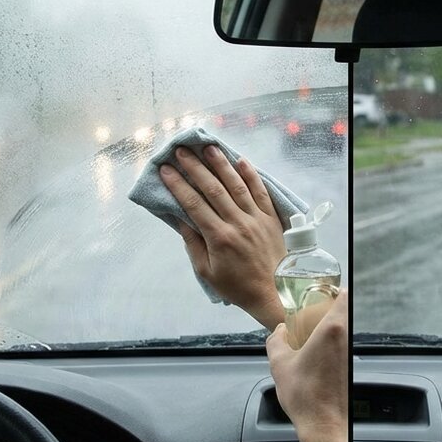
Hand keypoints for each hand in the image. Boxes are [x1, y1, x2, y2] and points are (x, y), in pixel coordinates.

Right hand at [160, 145, 286, 328]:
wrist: (275, 293)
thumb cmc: (237, 287)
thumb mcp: (207, 272)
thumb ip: (193, 244)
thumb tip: (181, 220)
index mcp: (219, 237)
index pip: (194, 204)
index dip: (178, 185)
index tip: (166, 170)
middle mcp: (238, 223)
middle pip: (213, 189)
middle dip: (195, 167)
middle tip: (182, 150)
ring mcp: (257, 218)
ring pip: (237, 185)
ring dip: (221, 164)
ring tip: (209, 147)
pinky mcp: (272, 218)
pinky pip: (261, 192)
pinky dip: (251, 175)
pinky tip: (241, 160)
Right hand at [267, 290, 347, 441]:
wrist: (324, 425)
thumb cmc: (305, 396)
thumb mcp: (279, 363)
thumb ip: (276, 341)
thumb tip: (278, 332)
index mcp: (332, 330)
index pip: (346, 296)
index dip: (336, 288)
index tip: (323, 287)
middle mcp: (346, 339)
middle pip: (346, 310)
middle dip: (330, 305)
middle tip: (312, 306)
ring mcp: (350, 353)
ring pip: (345, 328)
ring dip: (330, 324)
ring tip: (308, 330)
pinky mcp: (349, 367)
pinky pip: (342, 344)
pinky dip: (330, 341)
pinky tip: (312, 352)